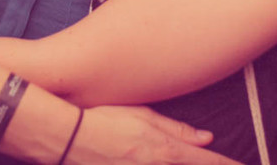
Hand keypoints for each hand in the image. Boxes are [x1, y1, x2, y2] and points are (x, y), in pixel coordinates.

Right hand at [66, 105, 241, 163]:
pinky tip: (161, 159)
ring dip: (189, 164)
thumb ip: (176, 129)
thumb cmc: (104, 119)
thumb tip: (206, 138)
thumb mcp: (143, 116)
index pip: (207, 162)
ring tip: (189, 158)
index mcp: (165, 151)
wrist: (68, 138)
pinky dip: (163, 163)